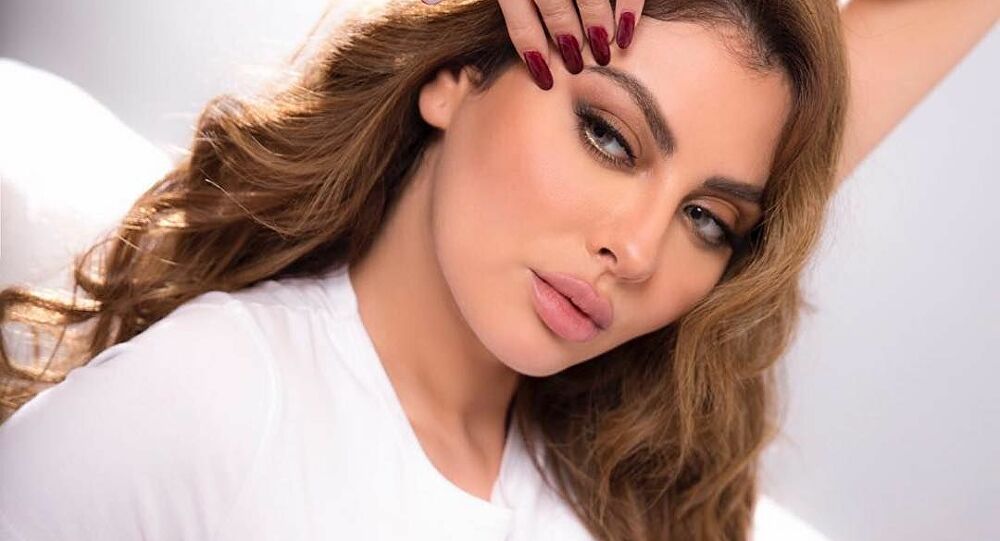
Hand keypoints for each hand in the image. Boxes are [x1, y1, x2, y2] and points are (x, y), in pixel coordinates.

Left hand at [422, 0, 644, 89]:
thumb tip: (426, 3)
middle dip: (569, 38)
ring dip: (601, 23)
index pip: (519, 15)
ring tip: (606, 48)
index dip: (533, 48)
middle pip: (555, 5)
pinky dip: (630, 2)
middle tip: (581, 64)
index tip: (545, 75)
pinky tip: (629, 27)